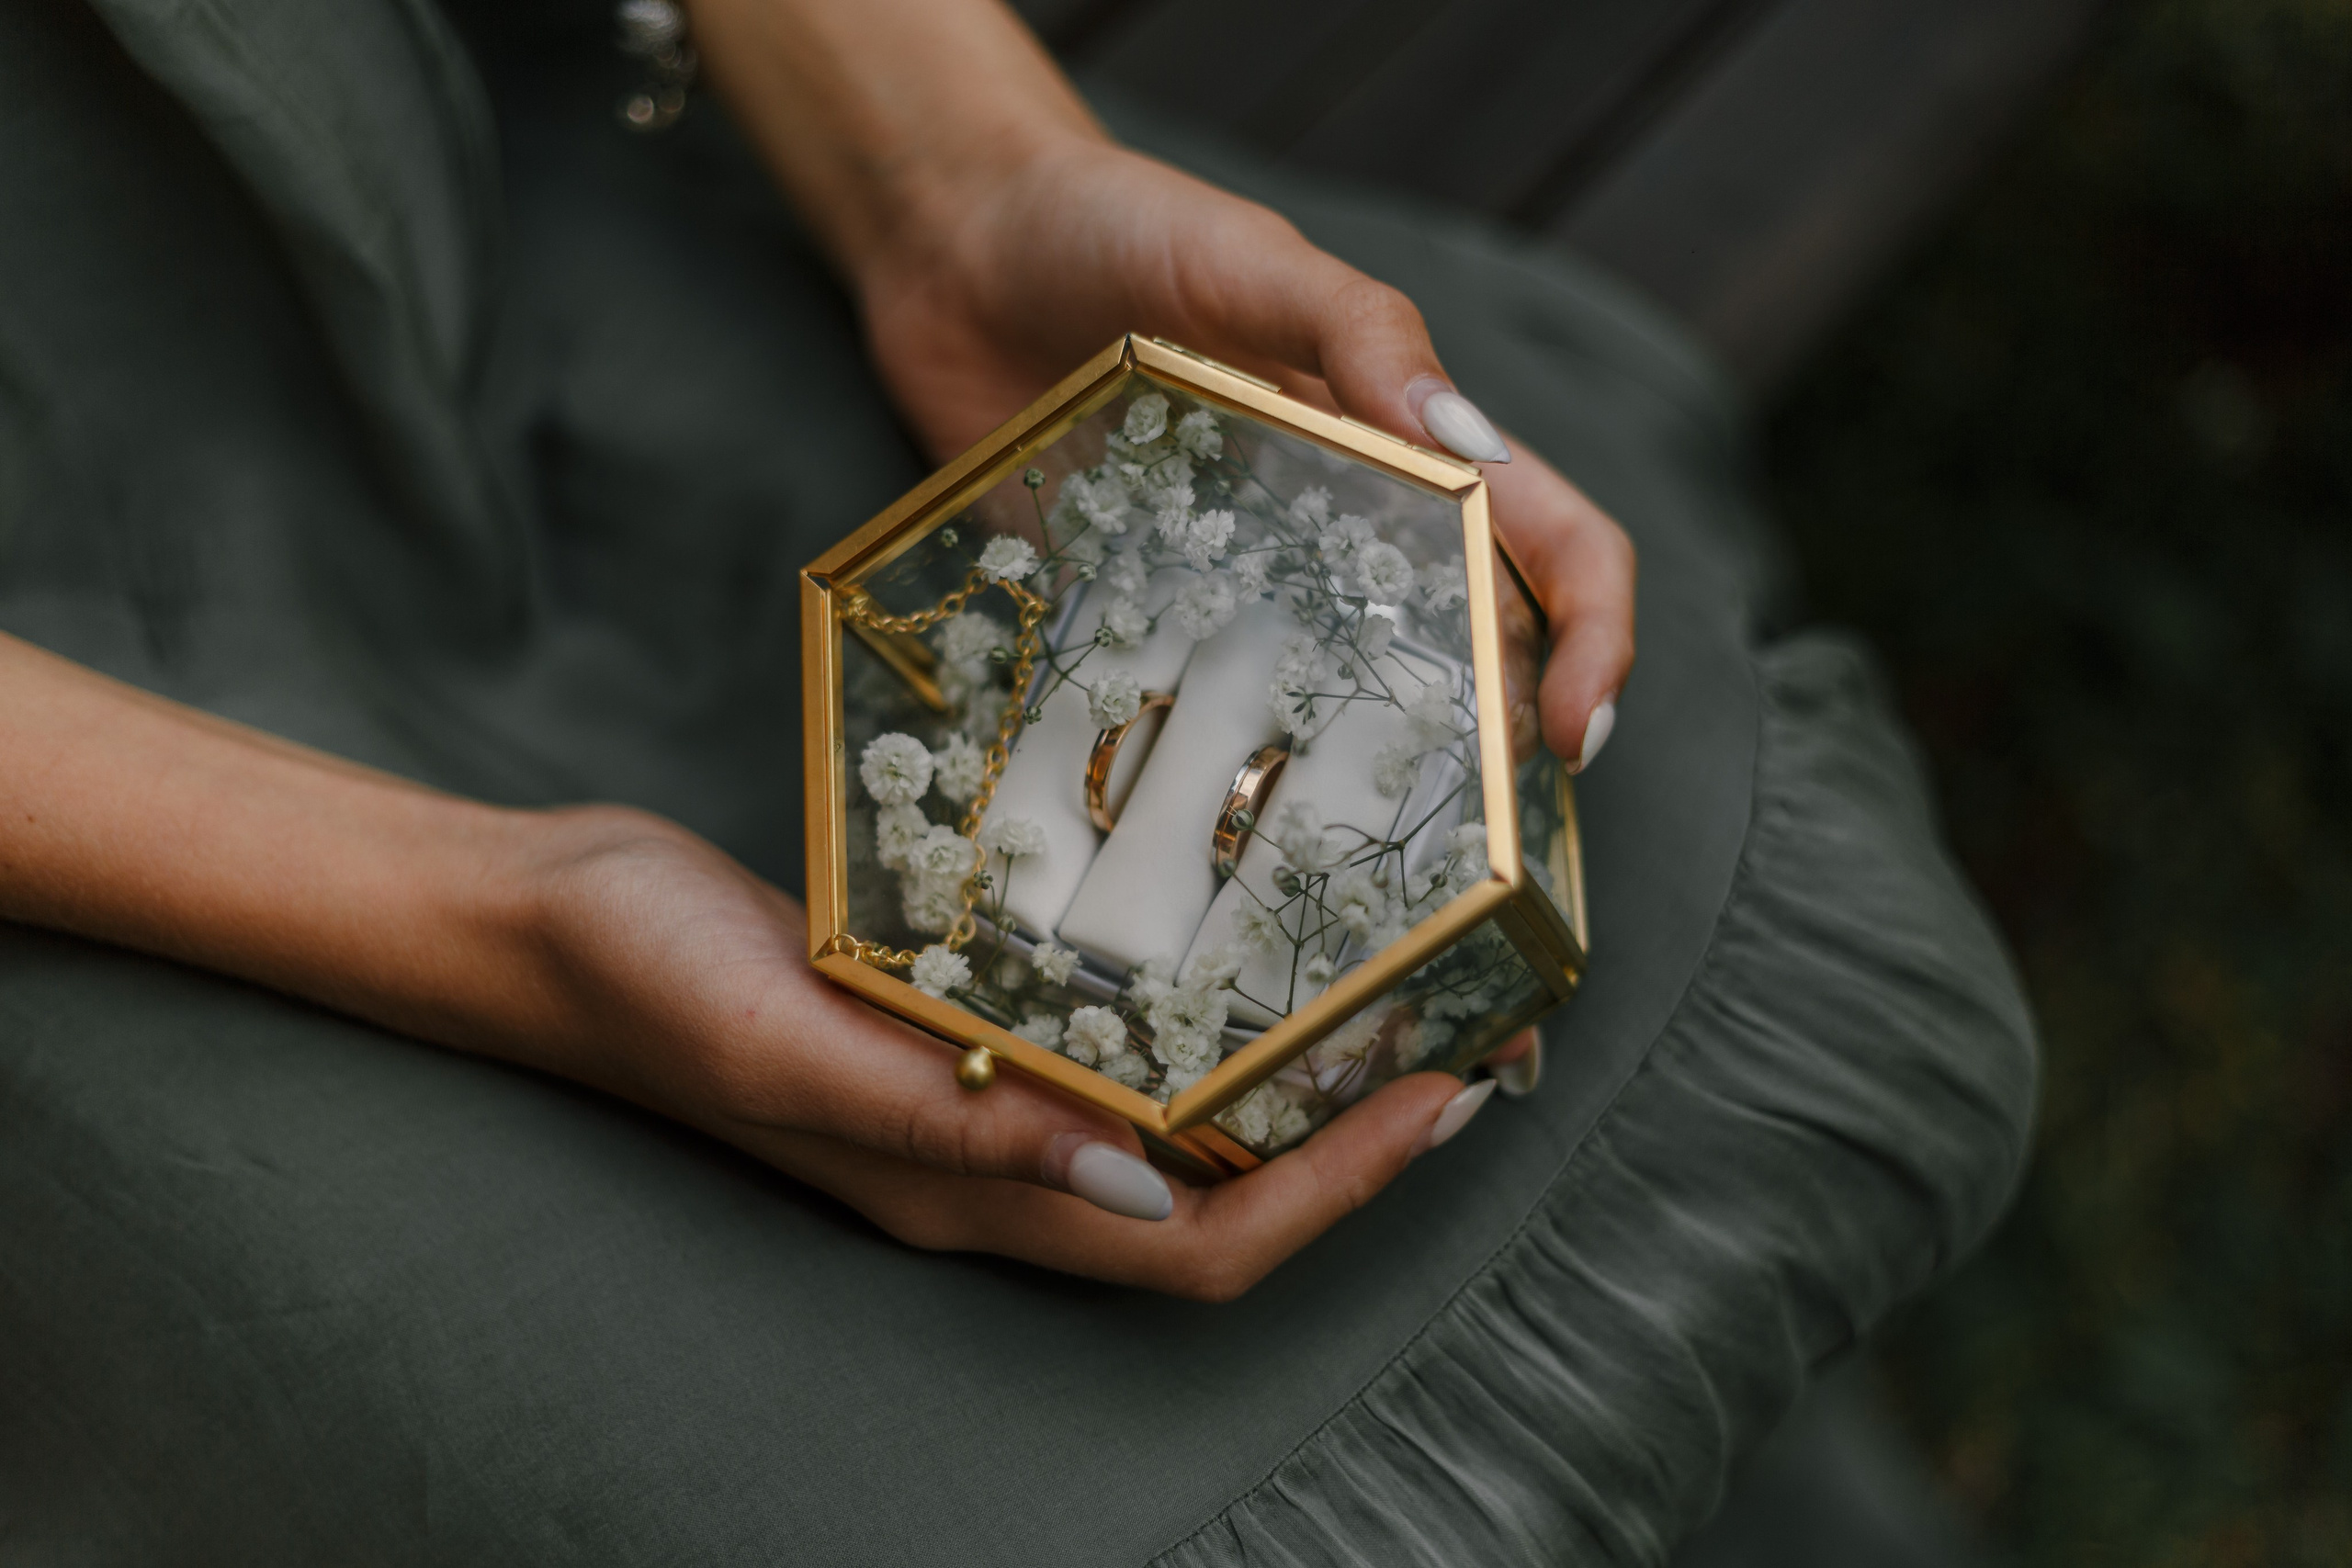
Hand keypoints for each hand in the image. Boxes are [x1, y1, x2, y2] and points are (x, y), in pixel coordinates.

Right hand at [505, 807, 1491, 1299]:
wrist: (542, 917)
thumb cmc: (641, 973)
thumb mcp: (784, 1036)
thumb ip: (942, 1116)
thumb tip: (1133, 1189)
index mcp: (955, 1192)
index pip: (1193, 1248)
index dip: (1333, 1196)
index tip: (1447, 1102)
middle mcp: (983, 1169)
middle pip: (1215, 1208)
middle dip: (1354, 1153)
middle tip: (1471, 1053)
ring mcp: (967, 1108)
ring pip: (1176, 1140)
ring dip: (1292, 1092)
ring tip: (1397, 1003)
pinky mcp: (949, 1035)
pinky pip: (1113, 1060)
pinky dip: (1203, 1026)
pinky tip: (1245, 942)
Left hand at [851, 136, 1633, 773]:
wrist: (959, 246)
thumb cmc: (1116, 227)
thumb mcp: (1253, 261)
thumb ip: (1362, 334)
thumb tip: (1470, 449)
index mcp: (1401, 445)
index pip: (1547, 545)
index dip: (1590, 637)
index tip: (1570, 733)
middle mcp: (1339, 530)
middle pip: (1464, 653)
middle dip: (1491, 749)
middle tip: (1470, 841)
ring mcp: (1240, 583)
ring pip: (1334, 705)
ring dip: (1357, 787)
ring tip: (1352, 867)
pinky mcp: (1135, 613)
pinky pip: (1184, 708)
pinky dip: (1203, 771)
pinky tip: (1199, 829)